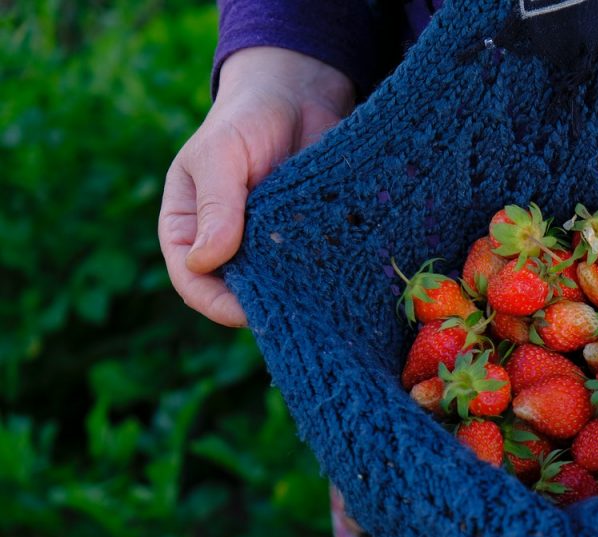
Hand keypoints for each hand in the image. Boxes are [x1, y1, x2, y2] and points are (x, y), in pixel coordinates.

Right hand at [158, 47, 355, 325]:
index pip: (192, 280)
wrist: (298, 96)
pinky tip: (342, 273)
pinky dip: (325, 274)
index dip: (215, 303)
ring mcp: (268, 246)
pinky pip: (314, 268)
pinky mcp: (306, 240)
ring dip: (297, 293)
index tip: (246, 312)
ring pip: (278, 286)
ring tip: (319, 294)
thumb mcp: (220, 153)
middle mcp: (227, 245)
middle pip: (237, 293)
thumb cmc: (245, 119)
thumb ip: (215, 204)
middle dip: (261, 303)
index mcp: (189, 229)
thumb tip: (203, 261)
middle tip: (292, 309)